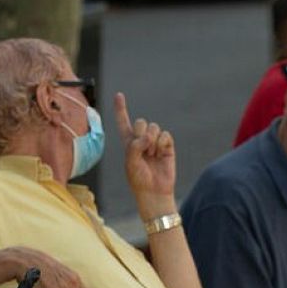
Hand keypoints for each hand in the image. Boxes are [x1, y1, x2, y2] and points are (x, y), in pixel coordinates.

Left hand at [113, 92, 176, 217]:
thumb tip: (150, 135)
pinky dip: (162, 144)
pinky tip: (160, 154)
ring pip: (154, 127)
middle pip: (141, 122)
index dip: (121, 109)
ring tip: (151, 155)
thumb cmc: (138, 179)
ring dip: (152, 141)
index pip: (123, 122)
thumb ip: (135, 145)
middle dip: (141, 133)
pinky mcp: (167, 146)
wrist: (154, 192)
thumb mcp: (130, 162)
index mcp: (128, 143)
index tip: (119, 95)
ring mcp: (155, 142)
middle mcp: (141, 140)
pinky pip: (165, 134)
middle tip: (143, 150)